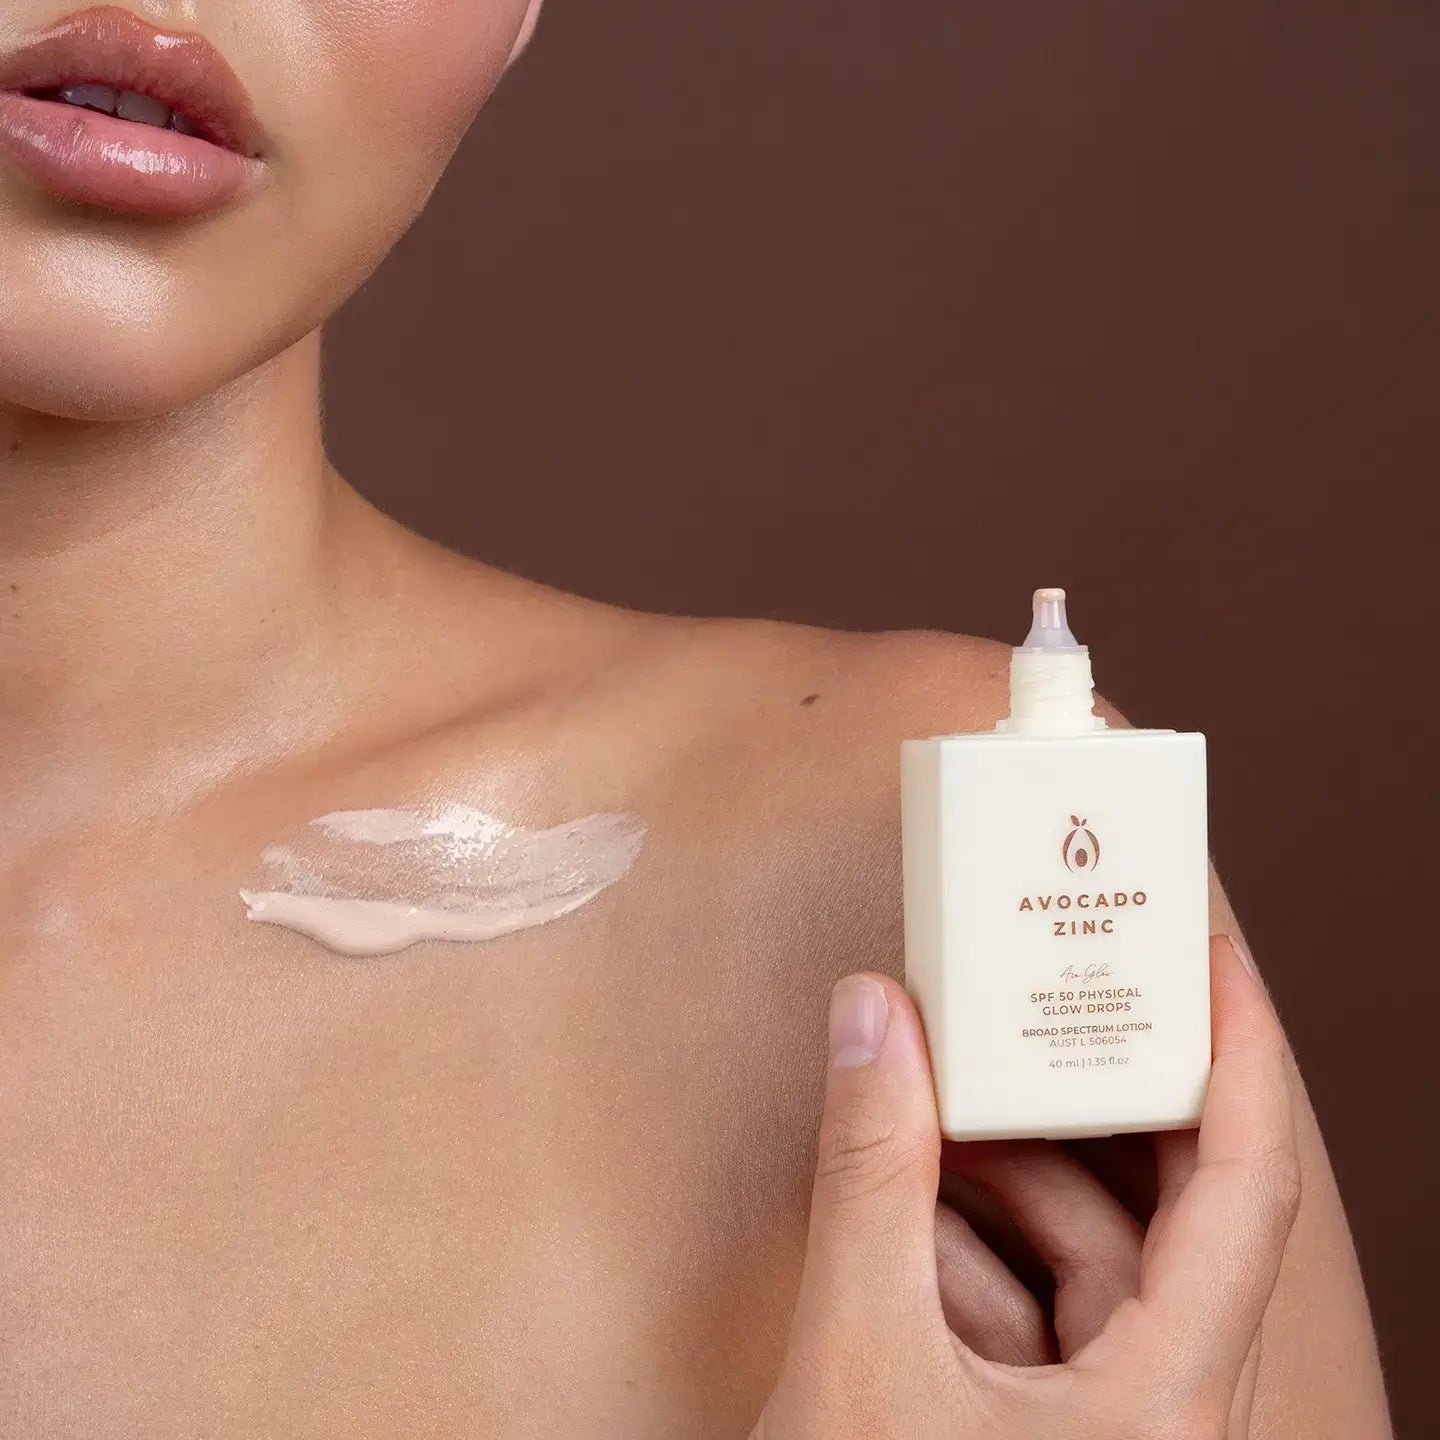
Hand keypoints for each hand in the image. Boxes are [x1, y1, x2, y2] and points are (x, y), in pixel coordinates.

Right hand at [753, 937, 1300, 1438]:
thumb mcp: (860, 1360)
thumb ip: (867, 1176)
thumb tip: (872, 1015)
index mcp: (1169, 1400)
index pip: (1247, 1184)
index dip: (1244, 1053)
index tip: (1209, 954)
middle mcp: (1171, 1419)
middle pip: (1173, 1216)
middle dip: (1093, 1106)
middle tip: (1046, 1007)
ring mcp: (1117, 1439)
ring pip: (1101, 1272)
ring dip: (1015, 1184)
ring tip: (939, 1107)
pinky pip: (1048, 1325)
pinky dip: (981, 1257)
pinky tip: (909, 1216)